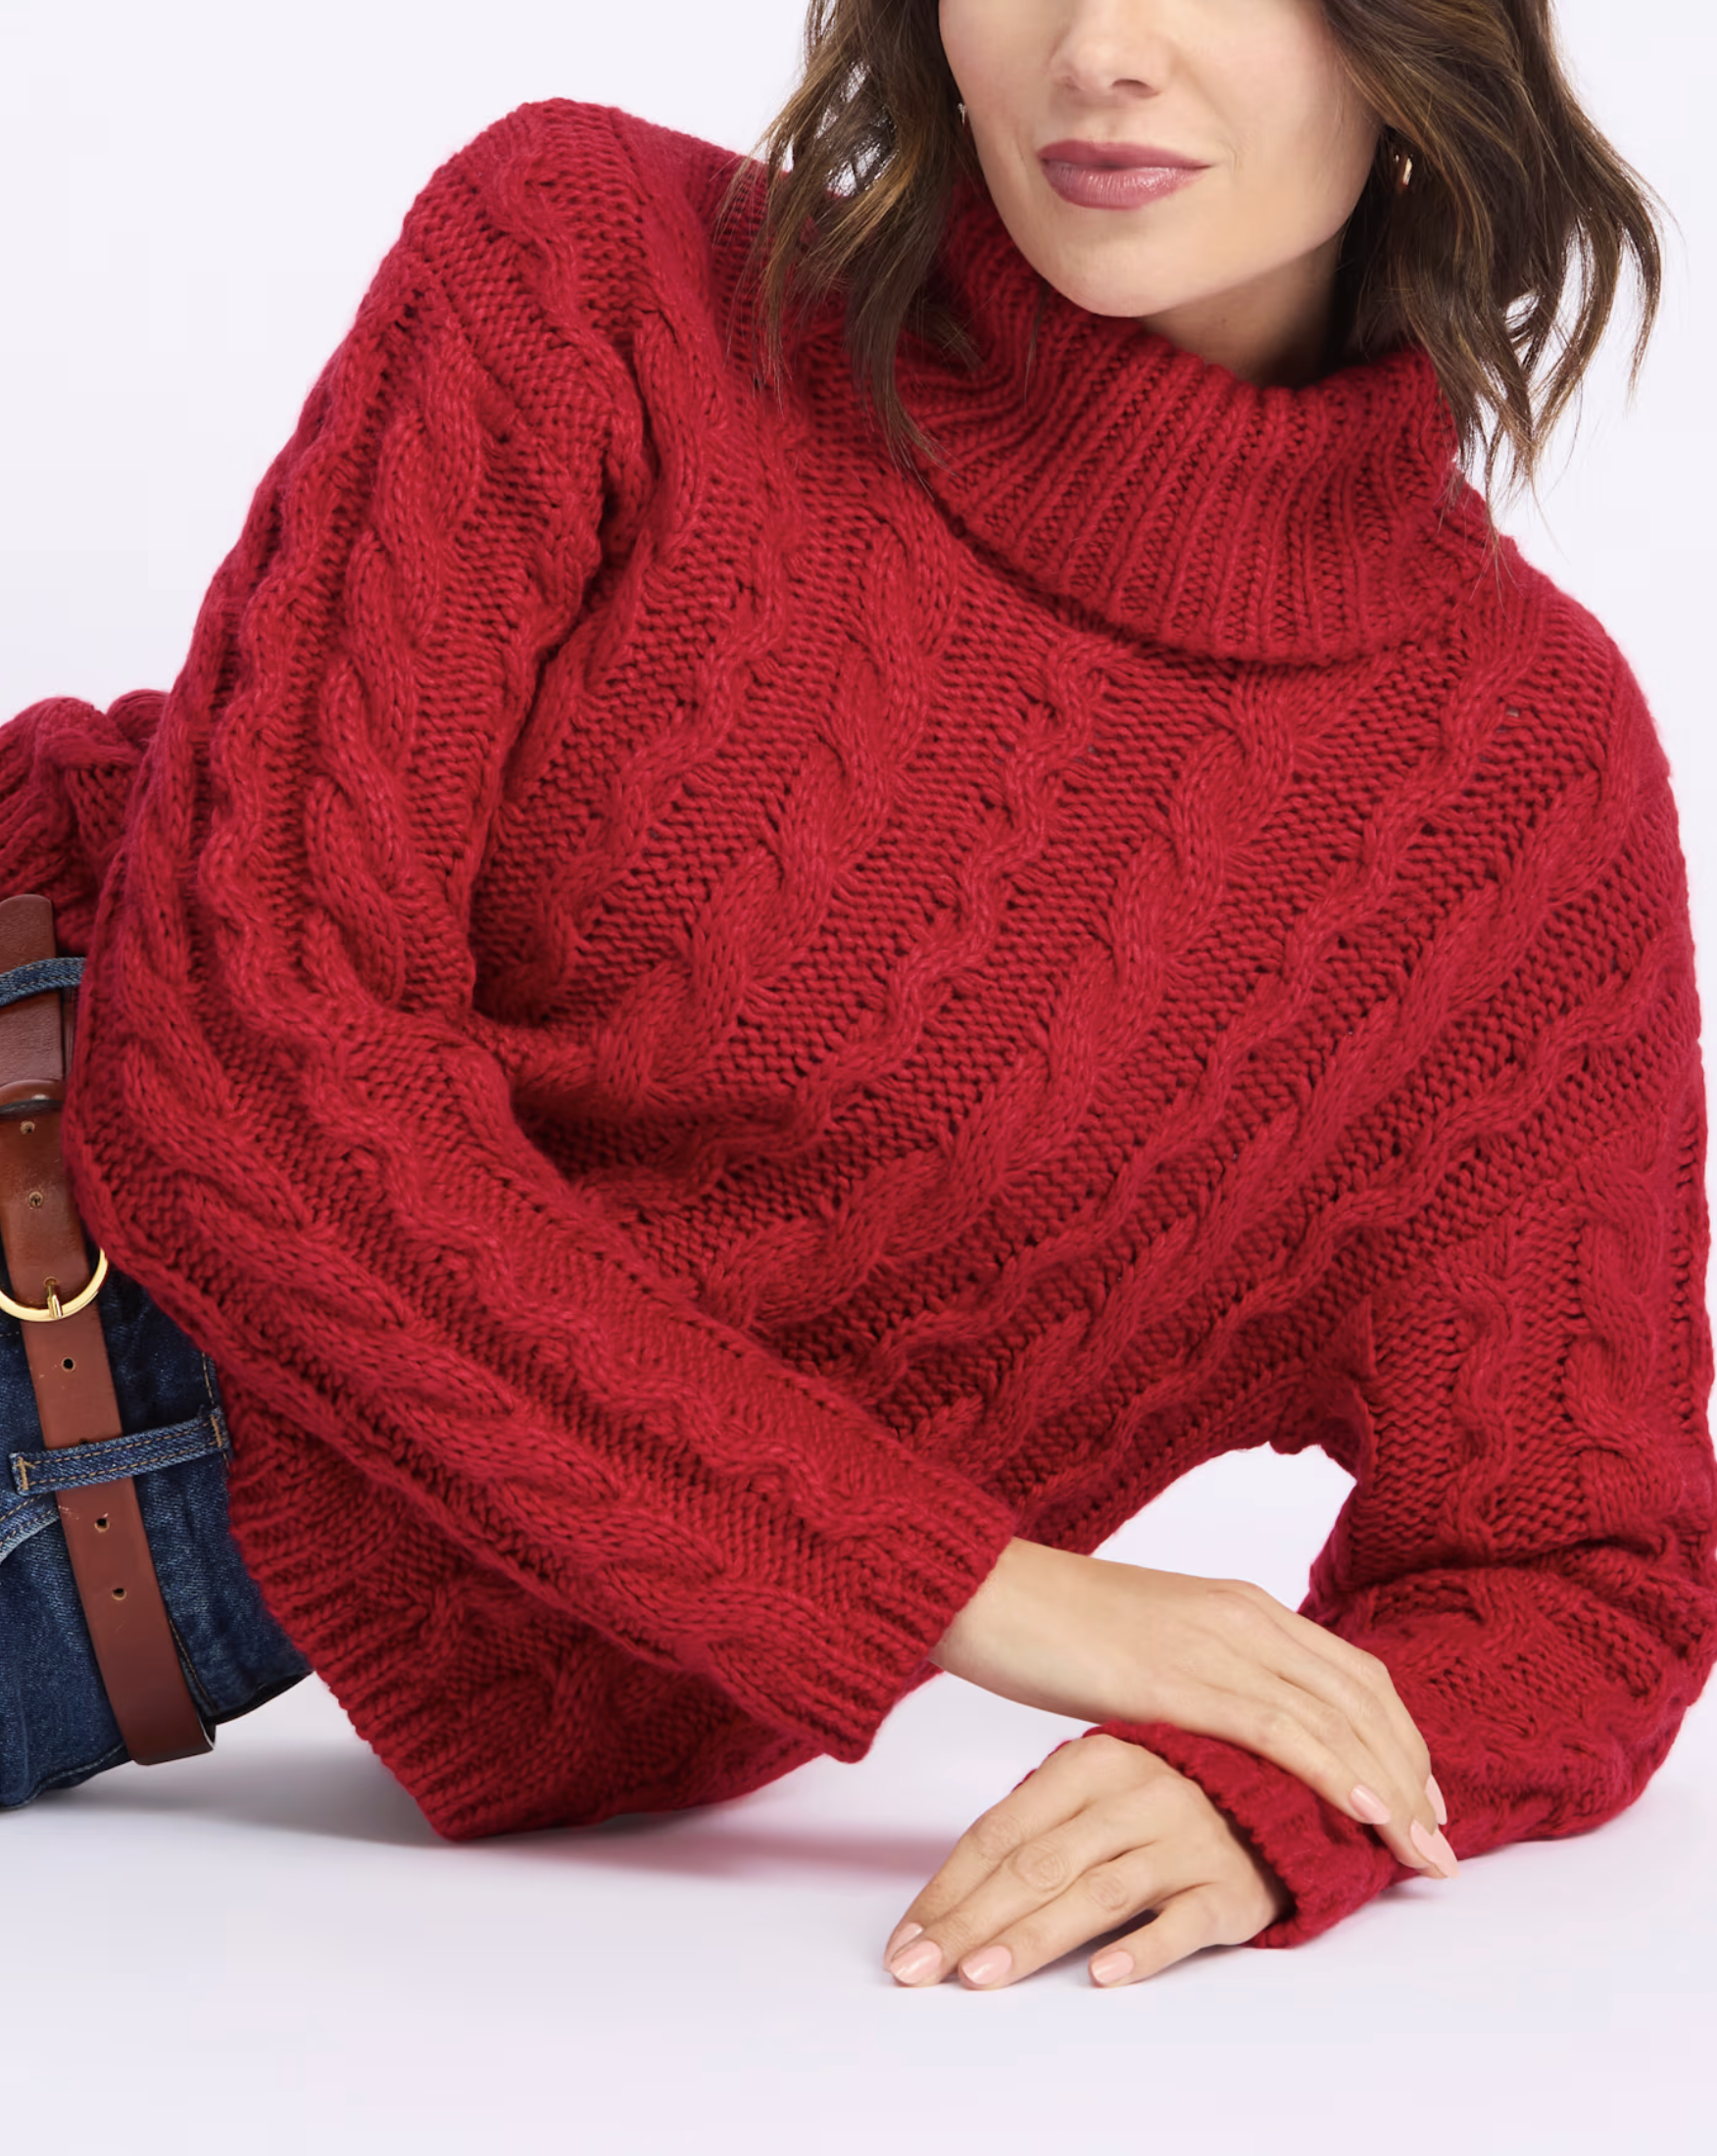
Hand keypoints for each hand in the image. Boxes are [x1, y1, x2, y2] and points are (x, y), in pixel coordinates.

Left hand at [882, 1734, 1292, 1989]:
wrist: (1287, 1790)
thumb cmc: (1172, 1794)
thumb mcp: (1103, 1787)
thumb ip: (1040, 1824)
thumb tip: (953, 1895)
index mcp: (1093, 1761)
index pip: (1002, 1830)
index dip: (948, 1887)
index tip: (906, 1940)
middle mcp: (1136, 1795)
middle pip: (1037, 1864)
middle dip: (970, 1921)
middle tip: (919, 1970)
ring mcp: (1186, 1839)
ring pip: (1096, 1892)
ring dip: (1034, 1937)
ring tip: (982, 1976)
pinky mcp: (1230, 1888)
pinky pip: (1182, 1921)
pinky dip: (1142, 1949)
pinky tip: (1102, 1976)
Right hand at [928, 1539, 1455, 1880]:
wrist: (985, 1590)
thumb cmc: (1053, 1624)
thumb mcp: (1152, 1647)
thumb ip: (1203, 1677)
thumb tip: (1232, 1736)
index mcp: (1241, 1605)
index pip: (1353, 1674)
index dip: (1400, 1738)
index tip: (1424, 1798)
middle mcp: (1244, 1616)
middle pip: (1362, 1699)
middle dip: (1412, 1775)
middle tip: (1441, 1844)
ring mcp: (1214, 1642)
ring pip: (1333, 1719)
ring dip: (1389, 1789)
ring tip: (1421, 1850)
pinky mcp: (1178, 1676)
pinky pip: (1276, 1727)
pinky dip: (1331, 1769)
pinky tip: (1362, 1809)